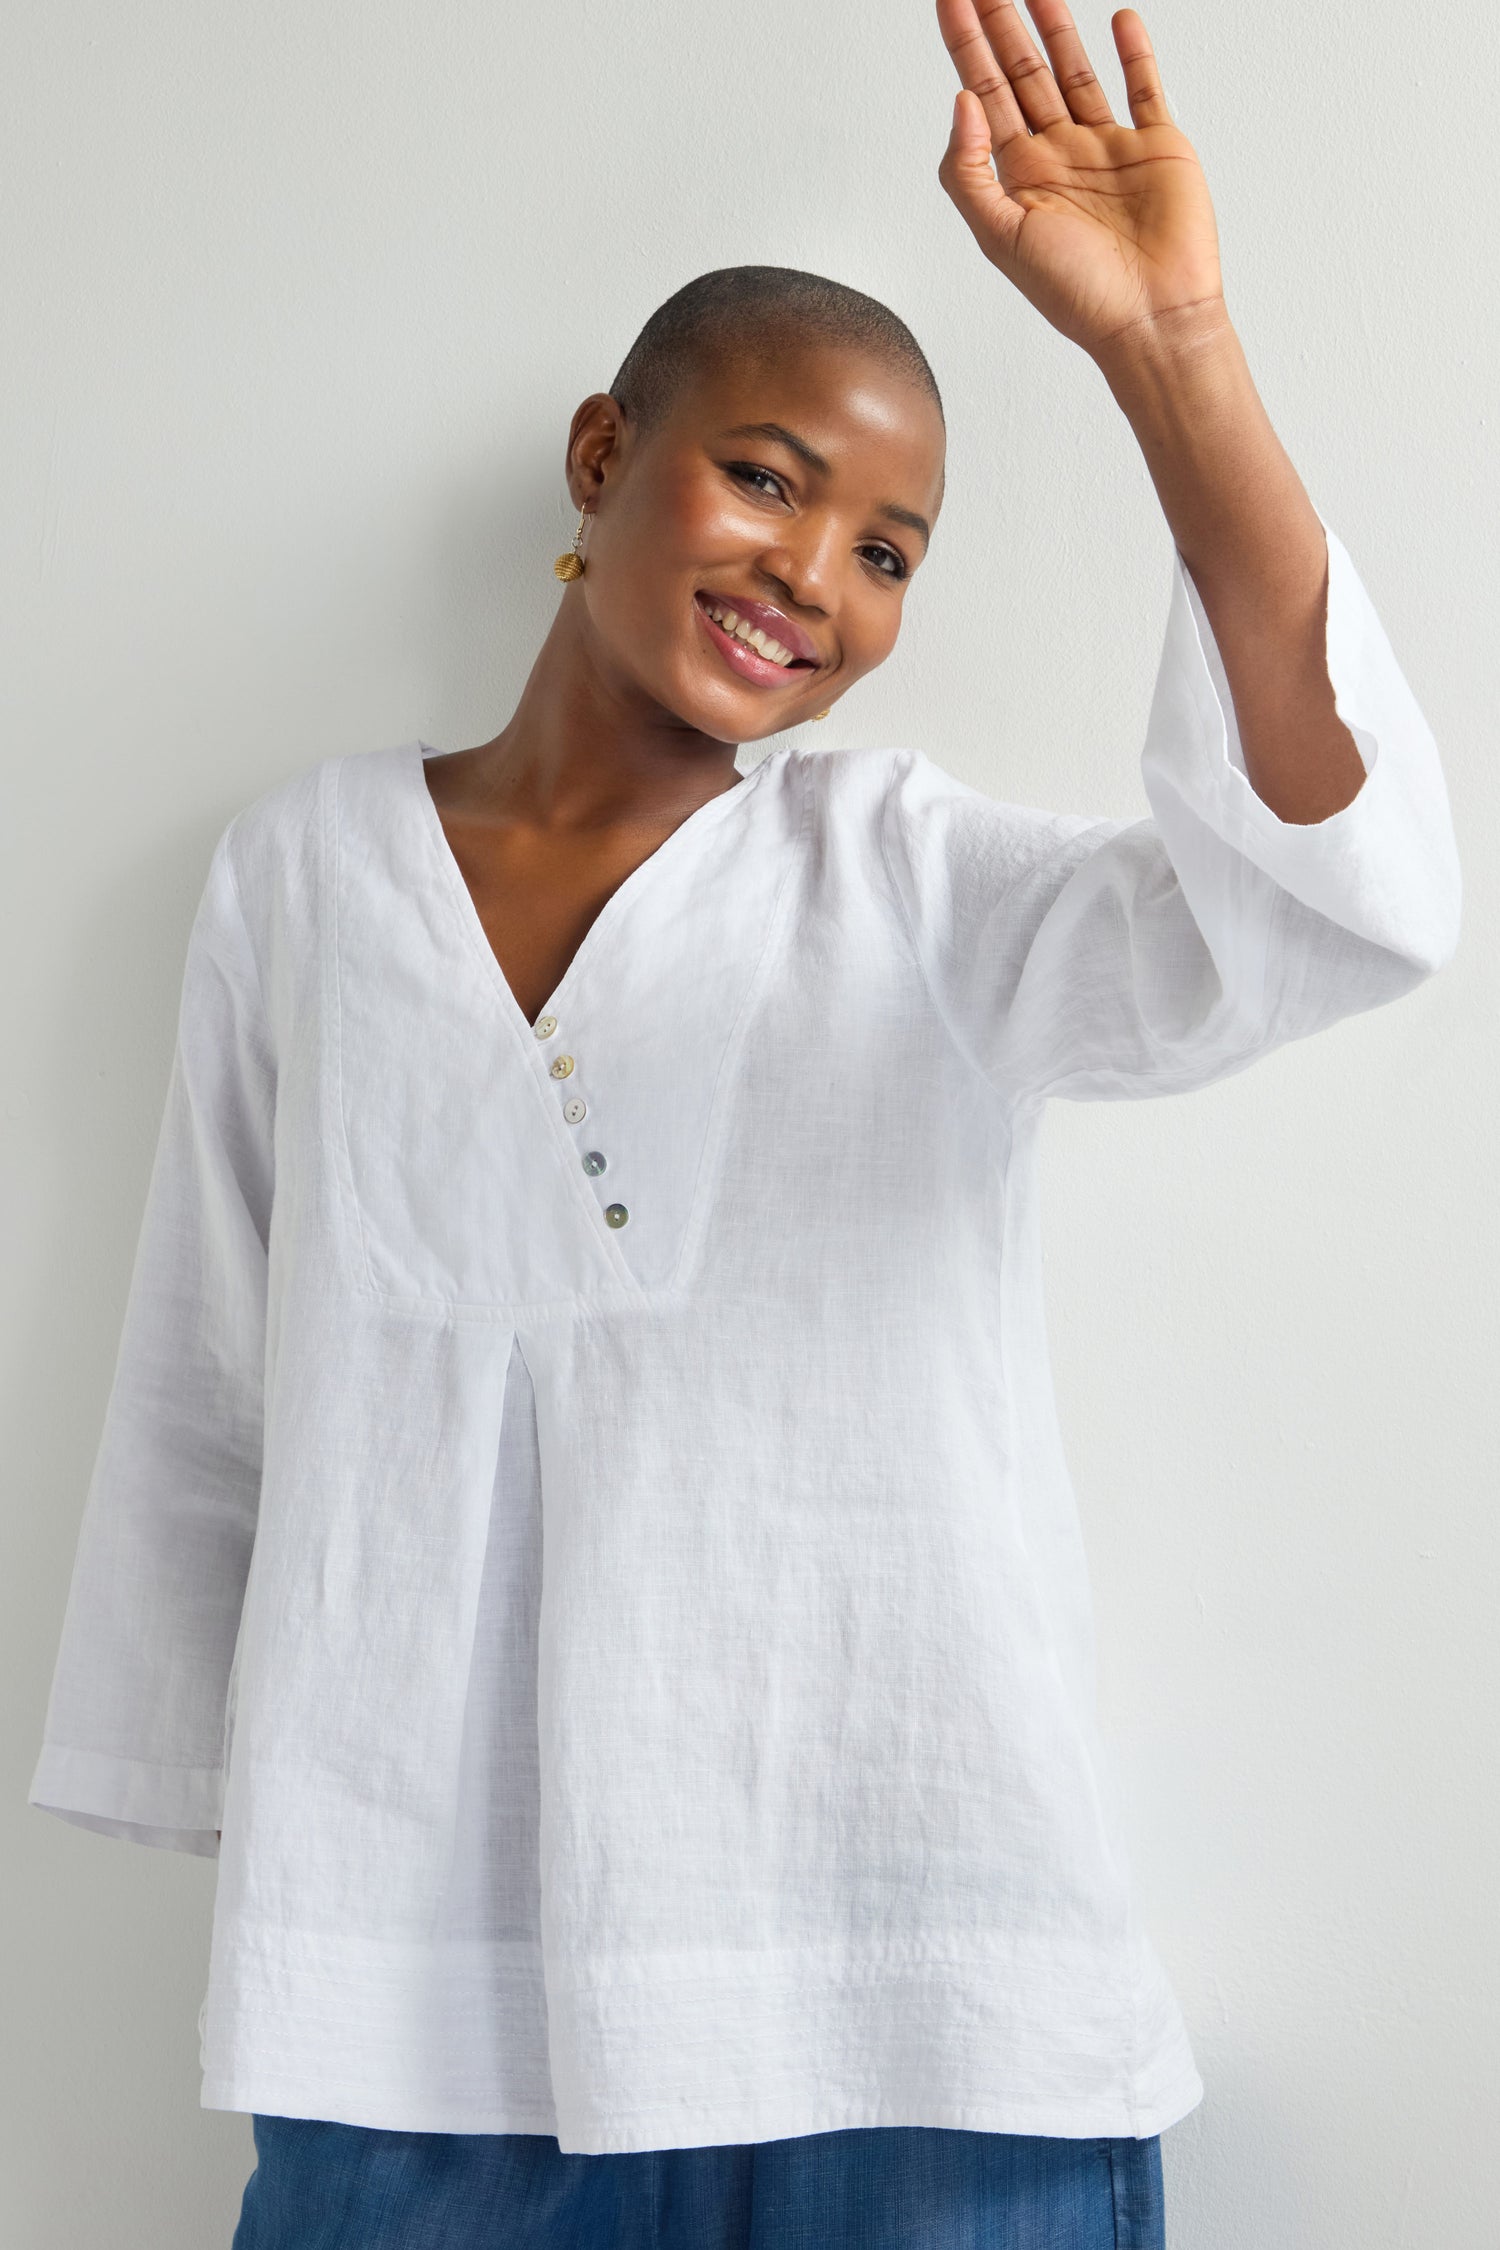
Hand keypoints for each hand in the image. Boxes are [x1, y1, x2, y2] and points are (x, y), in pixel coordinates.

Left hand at [935, 2, 1224, 362]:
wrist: (1151, 319)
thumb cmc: (1076, 294)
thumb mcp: (1000, 238)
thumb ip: (970, 171)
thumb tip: (961, 100)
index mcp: (1019, 178)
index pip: (983, 95)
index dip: (965, 45)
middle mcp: (1060, 157)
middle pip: (1022, 72)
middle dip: (1001, 24)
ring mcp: (1109, 149)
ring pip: (1075, 71)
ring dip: (1055, 27)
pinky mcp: (1156, 147)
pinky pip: (1143, 88)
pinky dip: (1134, 53)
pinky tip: (1118, 19)